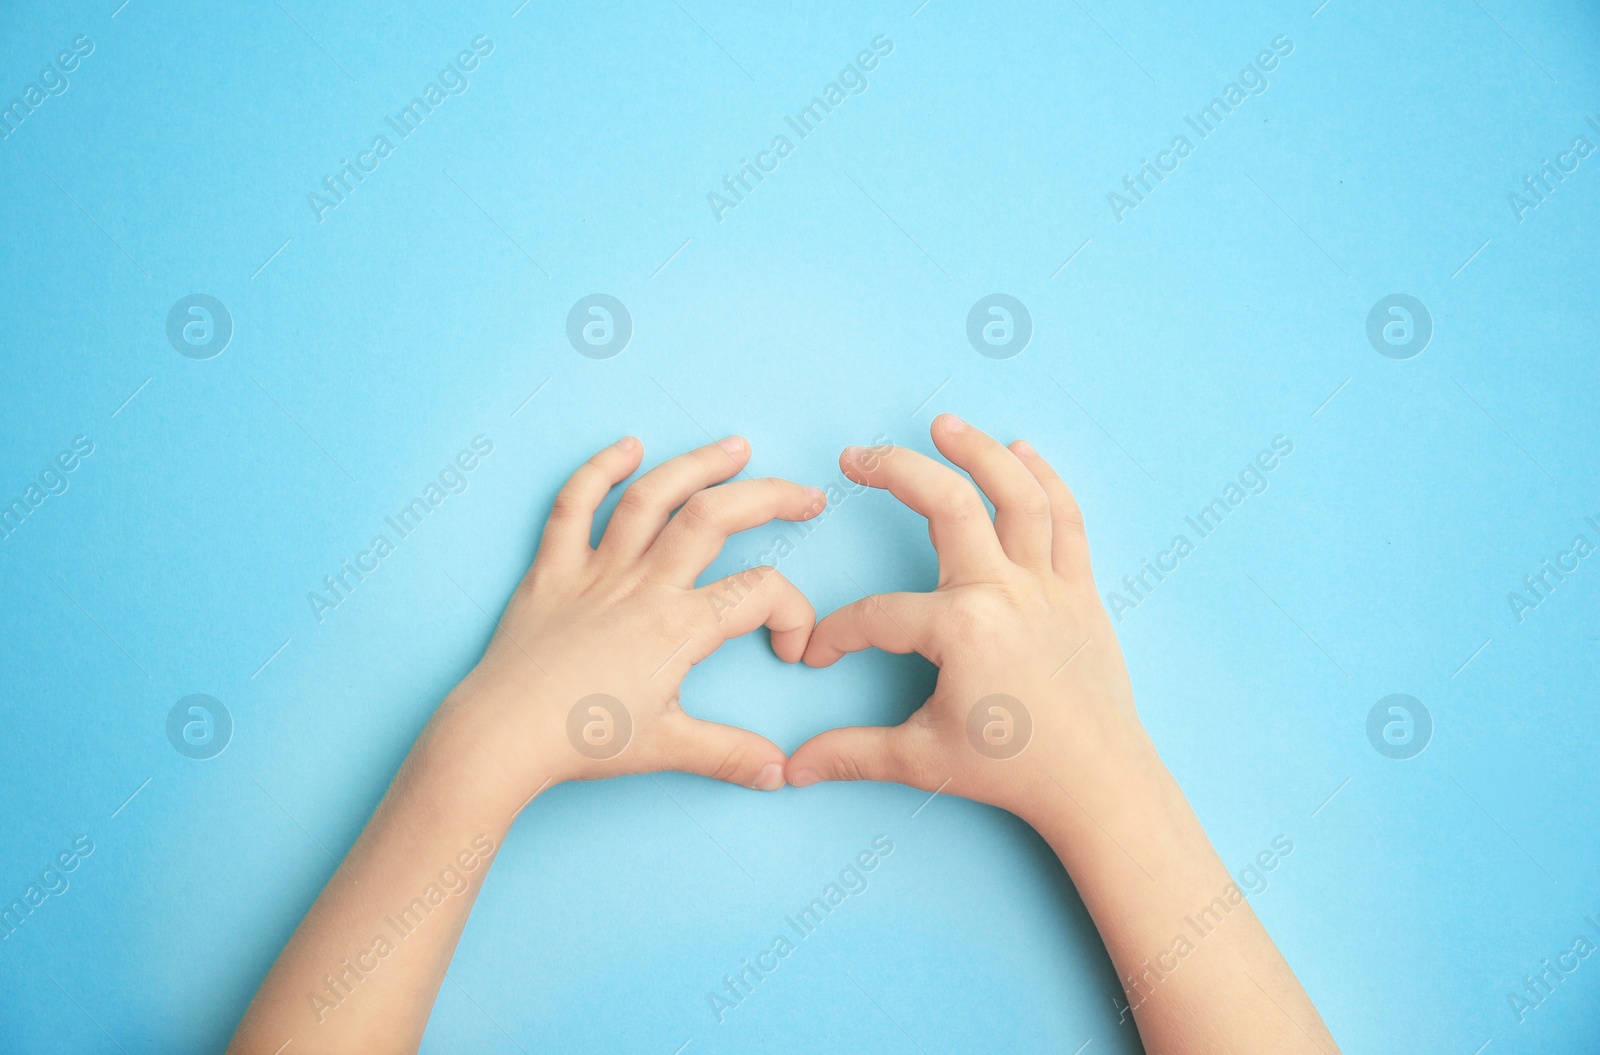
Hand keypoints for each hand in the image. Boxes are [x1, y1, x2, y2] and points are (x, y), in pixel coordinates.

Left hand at [439, 435, 823, 809]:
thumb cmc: (580, 742)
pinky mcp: (553, 569)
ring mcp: (596, 571)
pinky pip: (573, 505)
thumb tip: (779, 772)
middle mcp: (643, 586)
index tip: (787, 648)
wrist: (501, 737)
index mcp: (678, 628)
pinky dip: (599, 470)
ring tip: (735, 448)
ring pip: (652, 496)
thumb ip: (730, 754)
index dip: (794, 614)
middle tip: (805, 495)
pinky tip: (627, 448)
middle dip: (770, 496)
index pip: (761, 594)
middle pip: (715, 517)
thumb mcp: (668, 750)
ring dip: (697, 464)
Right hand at [787, 414, 1148, 820]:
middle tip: (856, 456)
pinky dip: (1047, 479)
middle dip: (896, 470)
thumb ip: (850, 753)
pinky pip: (1068, 520)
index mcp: (962, 630)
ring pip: (1018, 495)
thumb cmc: (1015, 772)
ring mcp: (1048, 586)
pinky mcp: (1081, 591)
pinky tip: (1022, 451)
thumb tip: (790, 769)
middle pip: (948, 505)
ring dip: (979, 451)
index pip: (877, 615)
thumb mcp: (920, 760)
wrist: (1100, 785)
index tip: (818, 655)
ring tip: (944, 424)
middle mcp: (1005, 592)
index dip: (837, 635)